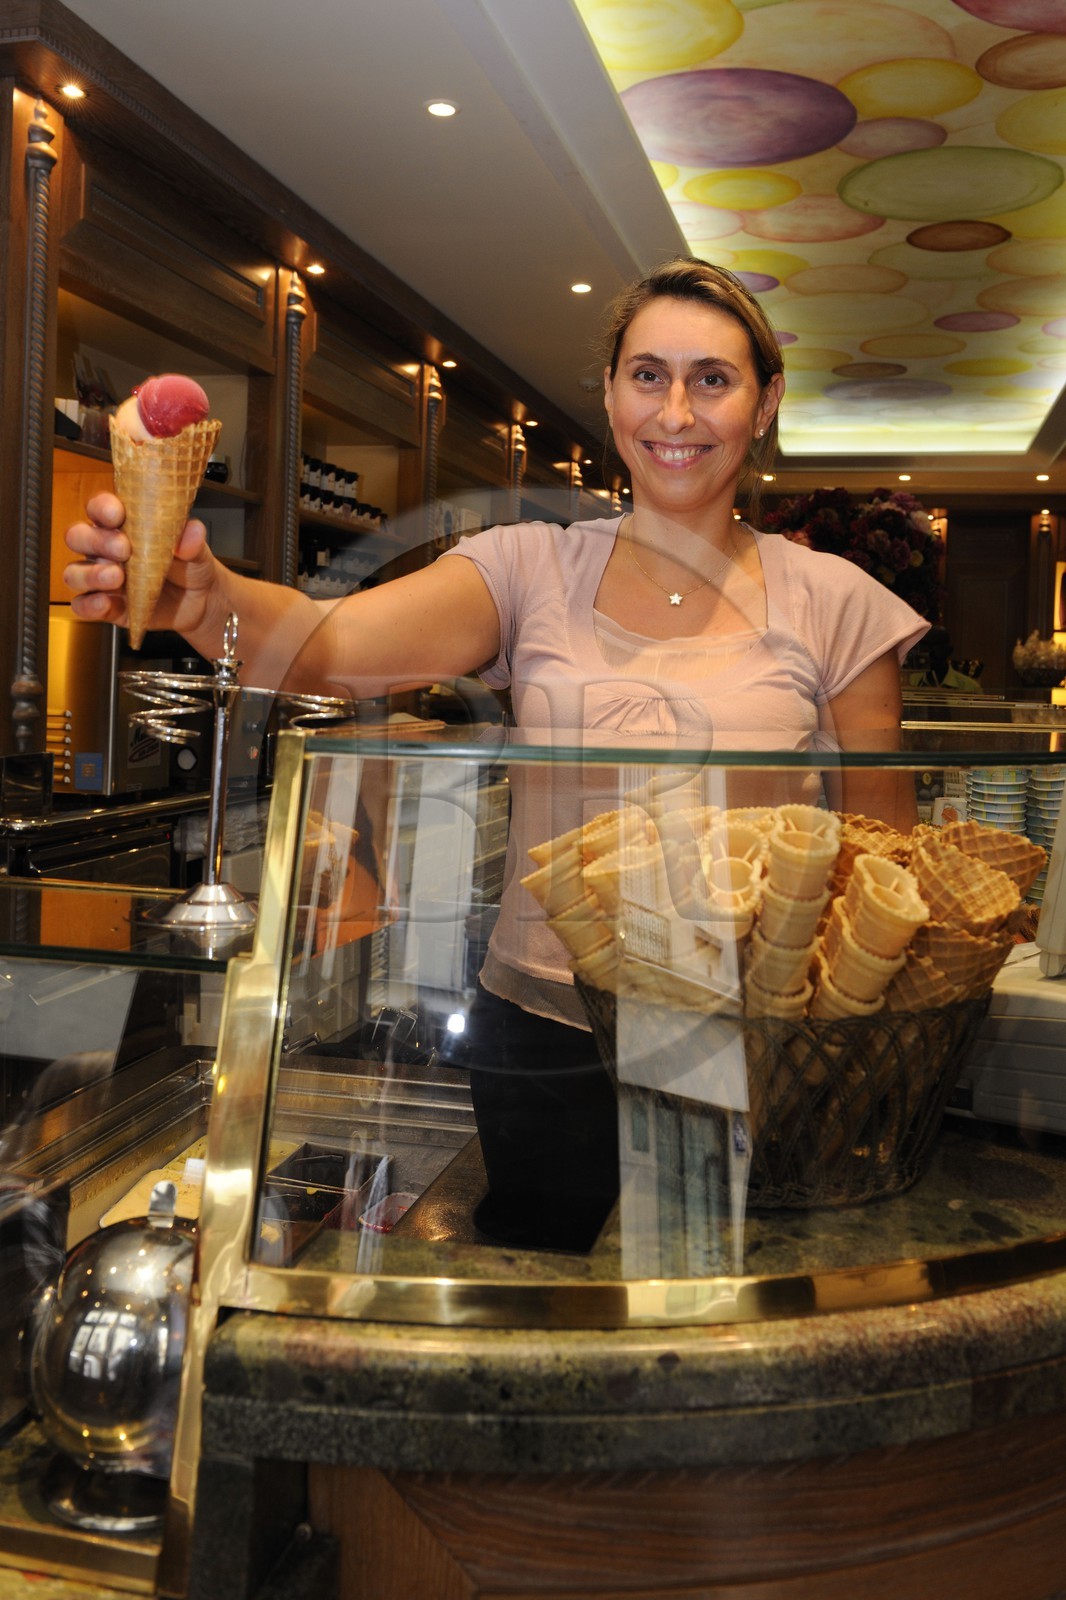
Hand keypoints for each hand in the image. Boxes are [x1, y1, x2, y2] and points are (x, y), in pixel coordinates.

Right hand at [64, 492, 217, 635]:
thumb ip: (192, 540)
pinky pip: (83, 605)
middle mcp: (105, 549)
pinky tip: (106, 603)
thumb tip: (191, 532)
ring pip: (74, 572)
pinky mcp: (106, 606)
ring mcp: (102, 578)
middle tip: (124, 549)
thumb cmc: (190, 566)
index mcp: (123, 525)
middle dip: (97, 541)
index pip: (99, 508)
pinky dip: (89, 605)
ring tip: (117, 577)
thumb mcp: (197, 550)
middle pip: (78, 536)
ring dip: (91, 574)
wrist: (200, 601)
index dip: (102, 507)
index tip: (116, 514)